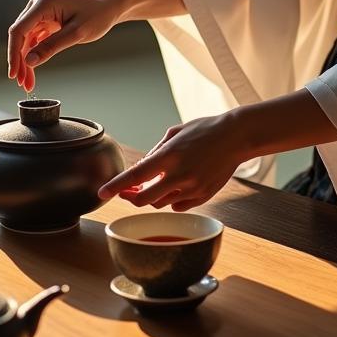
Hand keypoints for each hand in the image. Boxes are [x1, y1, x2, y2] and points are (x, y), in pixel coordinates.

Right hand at [7, 0, 123, 91]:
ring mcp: (40, 12)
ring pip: (25, 40)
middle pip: (20, 36)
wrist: (109, 6)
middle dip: (19, 61)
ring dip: (25, 60)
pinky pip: (34, 39)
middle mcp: (38, 5)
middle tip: (23, 84)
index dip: (13, 54)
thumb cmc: (97, 15)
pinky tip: (32, 69)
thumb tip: (29, 61)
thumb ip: (51, 47)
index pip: (19, 30)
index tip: (14, 74)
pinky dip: (33, 54)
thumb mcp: (76, 34)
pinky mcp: (45, 19)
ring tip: (27, 82)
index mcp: (43, 4)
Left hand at [97, 112, 246, 211]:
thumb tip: (139, 170)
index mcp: (170, 156)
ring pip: (161, 204)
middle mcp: (180, 175)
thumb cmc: (203, 130)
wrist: (235, 137)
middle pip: (145, 200)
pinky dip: (170, 199)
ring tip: (154, 182)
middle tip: (127, 191)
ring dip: (152, 196)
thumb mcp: (174, 133)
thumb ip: (155, 153)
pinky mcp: (204, 196)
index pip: (136, 176)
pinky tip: (173, 186)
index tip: (102, 193)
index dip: (116, 186)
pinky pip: (178, 206)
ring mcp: (193, 188)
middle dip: (131, 197)